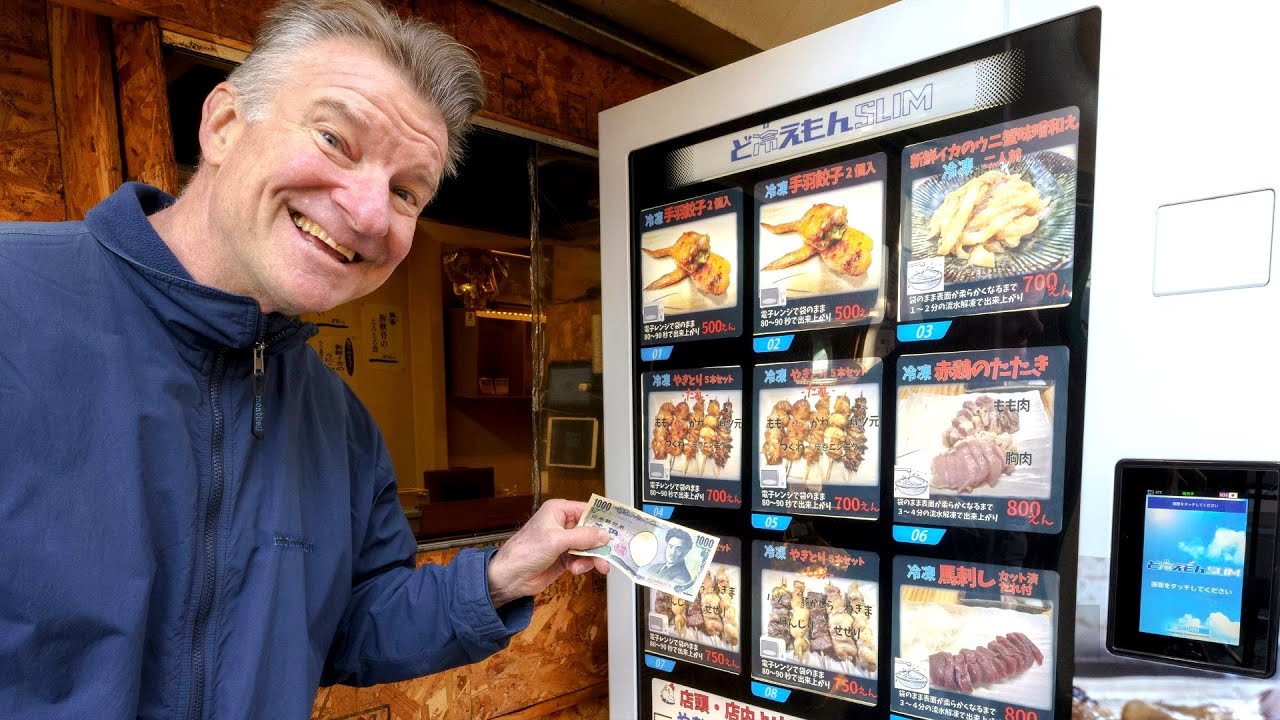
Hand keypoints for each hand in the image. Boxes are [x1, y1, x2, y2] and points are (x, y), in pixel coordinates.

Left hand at [487, 498, 609, 607]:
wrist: (511, 577)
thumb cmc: (526, 550)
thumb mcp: (556, 540)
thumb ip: (583, 536)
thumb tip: (604, 534)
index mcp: (559, 511)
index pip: (588, 510)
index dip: (603, 519)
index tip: (619, 527)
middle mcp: (562, 524)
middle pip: (591, 531)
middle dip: (600, 543)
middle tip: (612, 554)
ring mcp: (564, 542)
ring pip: (588, 547)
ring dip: (592, 557)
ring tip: (597, 566)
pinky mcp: (564, 558)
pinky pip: (581, 559)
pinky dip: (582, 565)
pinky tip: (575, 570)